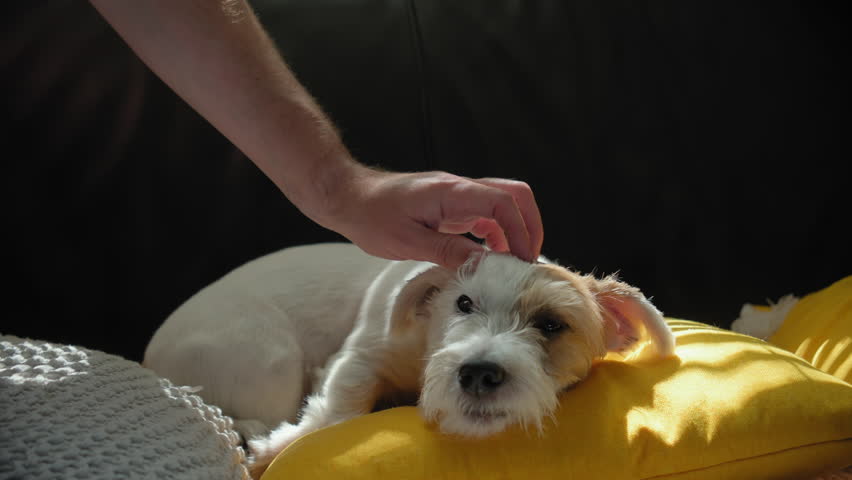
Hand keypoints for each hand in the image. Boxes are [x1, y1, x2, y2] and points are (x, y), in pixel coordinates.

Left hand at [321, 165, 542, 268]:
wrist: (347, 196)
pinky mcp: (449, 205)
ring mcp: (456, 195)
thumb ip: (449, 251)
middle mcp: (459, 189)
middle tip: (527, 260)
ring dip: (513, 231)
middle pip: (514, 195)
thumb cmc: (370, 215)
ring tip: (511, 264)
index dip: (520, 231)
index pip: (503, 203)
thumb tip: (484, 264)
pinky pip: (484, 214)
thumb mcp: (407, 242)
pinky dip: (495, 233)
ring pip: (502, 204)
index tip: (521, 260)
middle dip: (529, 225)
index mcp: (451, 192)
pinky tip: (488, 256)